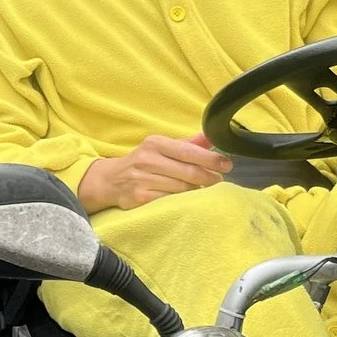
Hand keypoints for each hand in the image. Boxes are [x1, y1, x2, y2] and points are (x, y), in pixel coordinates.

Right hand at [77, 135, 230, 212]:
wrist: (110, 180)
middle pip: (188, 172)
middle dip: (209, 177)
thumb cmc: (142, 162)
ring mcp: (143, 179)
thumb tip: (212, 136)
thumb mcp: (160, 147)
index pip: (189, 151)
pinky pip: (170, 200)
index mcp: (155, 143)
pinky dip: (183, 200)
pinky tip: (187, 199)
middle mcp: (147, 159)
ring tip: (204, 189)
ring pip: (182, 188)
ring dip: (197, 190)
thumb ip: (187, 143)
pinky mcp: (140, 197)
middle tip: (219, 180)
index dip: (211, 159)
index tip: (227, 164)